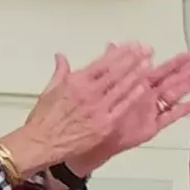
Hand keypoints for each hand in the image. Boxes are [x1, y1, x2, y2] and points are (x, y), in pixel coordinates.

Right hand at [0, 43, 152, 175]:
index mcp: (76, 82)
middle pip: (115, 72)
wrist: (41, 143)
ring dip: (136, 74)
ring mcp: (98, 108)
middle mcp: (88, 92)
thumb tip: (61, 57)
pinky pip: (122, 108)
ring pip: (121, 87)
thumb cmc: (44, 120)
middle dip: (133, 59)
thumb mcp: (49, 90)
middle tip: (146, 49)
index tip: (130, 46)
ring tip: (148, 63)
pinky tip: (143, 88)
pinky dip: (132, 97)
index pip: (102, 63)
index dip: (119, 53)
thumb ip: (60, 72)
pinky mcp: (104, 124)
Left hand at [66, 50, 189, 176]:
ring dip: (188, 86)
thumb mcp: (102, 84)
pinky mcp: (151, 127)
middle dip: (189, 71)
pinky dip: (180, 112)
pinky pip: (168, 118)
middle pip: (173, 80)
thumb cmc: (96, 112)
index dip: (175, 62)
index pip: (161, 70)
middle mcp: (147, 96)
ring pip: (174, 96)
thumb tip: (111, 45)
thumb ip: (109, 64)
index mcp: (137, 85)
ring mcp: (151, 111)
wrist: (90, 136)